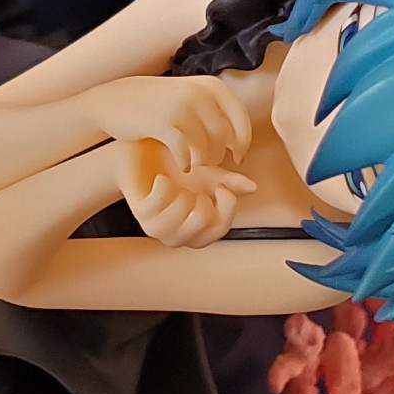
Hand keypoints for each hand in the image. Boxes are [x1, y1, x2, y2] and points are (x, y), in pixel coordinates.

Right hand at [82, 75, 252, 171]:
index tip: (237, 156)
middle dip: (218, 155)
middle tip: (206, 162)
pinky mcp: (164, 124)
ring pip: (207, 148)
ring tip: (195, 164)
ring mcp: (182, 108)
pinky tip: (181, 165)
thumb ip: (217, 114)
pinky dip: (187, 164)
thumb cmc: (159, 104)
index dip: (242, 142)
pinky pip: (186, 154)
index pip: (241, 120)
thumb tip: (241, 144)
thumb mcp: (192, 97)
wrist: (116, 100)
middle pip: (224, 138)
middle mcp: (200, 94)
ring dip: (203, 162)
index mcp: (212, 86)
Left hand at [118, 140, 258, 247]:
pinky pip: (161, 199)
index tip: (221, 186)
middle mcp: (178, 237)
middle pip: (203, 222)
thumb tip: (253, 187)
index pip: (221, 229)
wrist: (142, 156)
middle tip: (193, 187)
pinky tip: (161, 180)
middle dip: (202, 197)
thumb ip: (229, 183)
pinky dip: (164, 183)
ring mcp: (158, 229)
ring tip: (176, 184)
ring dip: (182, 191)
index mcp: (196, 232)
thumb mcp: (208, 175)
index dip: (227, 206)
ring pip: (181, 213)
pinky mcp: (141, 216)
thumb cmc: (175, 168)